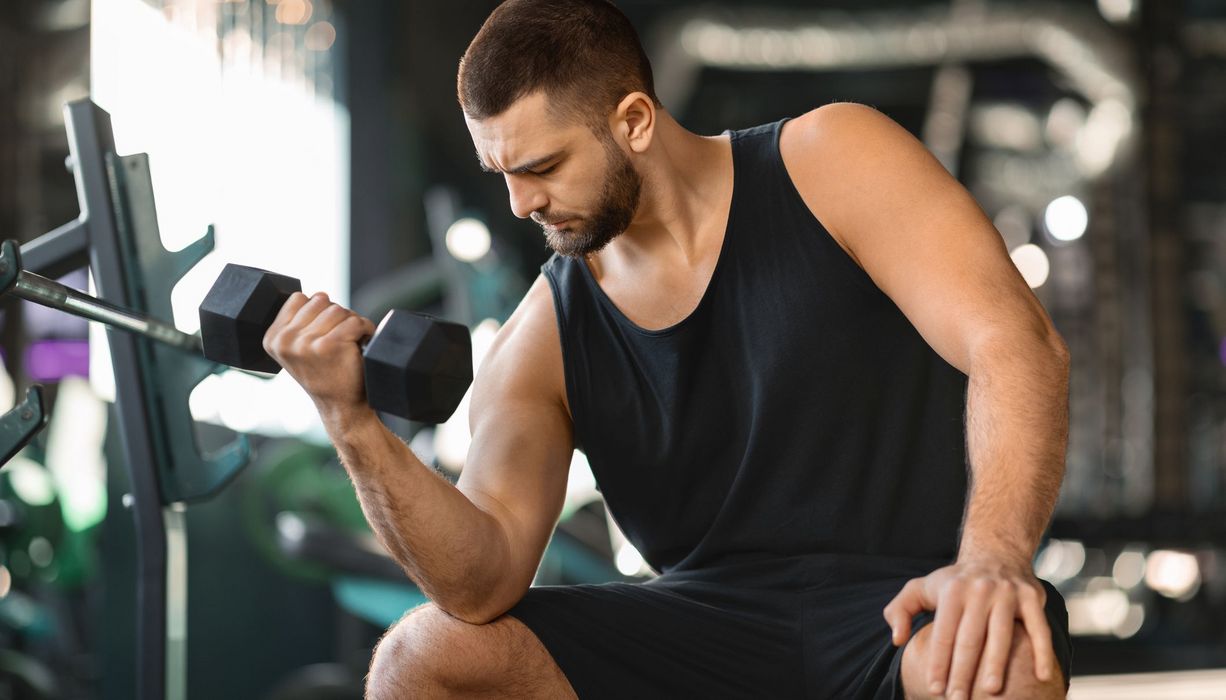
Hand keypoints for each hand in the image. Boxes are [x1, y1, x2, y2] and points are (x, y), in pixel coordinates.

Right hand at [263, 291, 376, 414]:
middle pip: (320, 300)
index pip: (299, 298)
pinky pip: (354, 321)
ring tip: (350, 340)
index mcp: (273, 338)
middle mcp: (285, 341)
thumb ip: (298, 323)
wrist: (341, 405)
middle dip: (335, 314)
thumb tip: (316, 296)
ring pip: (338, 309)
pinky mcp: (329, 345)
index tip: (324, 330)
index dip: (318, 310)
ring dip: (351, 322)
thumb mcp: (297, 349)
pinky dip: (365, 329)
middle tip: (340, 336)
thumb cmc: (325, 374)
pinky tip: (361, 342)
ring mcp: (306, 343)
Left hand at [882, 559, 1055, 697]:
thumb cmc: (954, 581)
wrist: (996, 552)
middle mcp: (979, 591)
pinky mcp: (1031, 597)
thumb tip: (897, 639)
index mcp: (952, 592)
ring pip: (1001, 635)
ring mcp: (1007, 593)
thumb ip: (900, 610)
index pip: (943, 634)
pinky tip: (1042, 677)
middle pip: (970, 639)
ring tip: (990, 691)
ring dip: (996, 665)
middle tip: (958, 699)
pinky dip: (1042, 653)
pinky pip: (1039, 629)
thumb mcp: (921, 587)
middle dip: (962, 672)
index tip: (935, 689)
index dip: (938, 663)